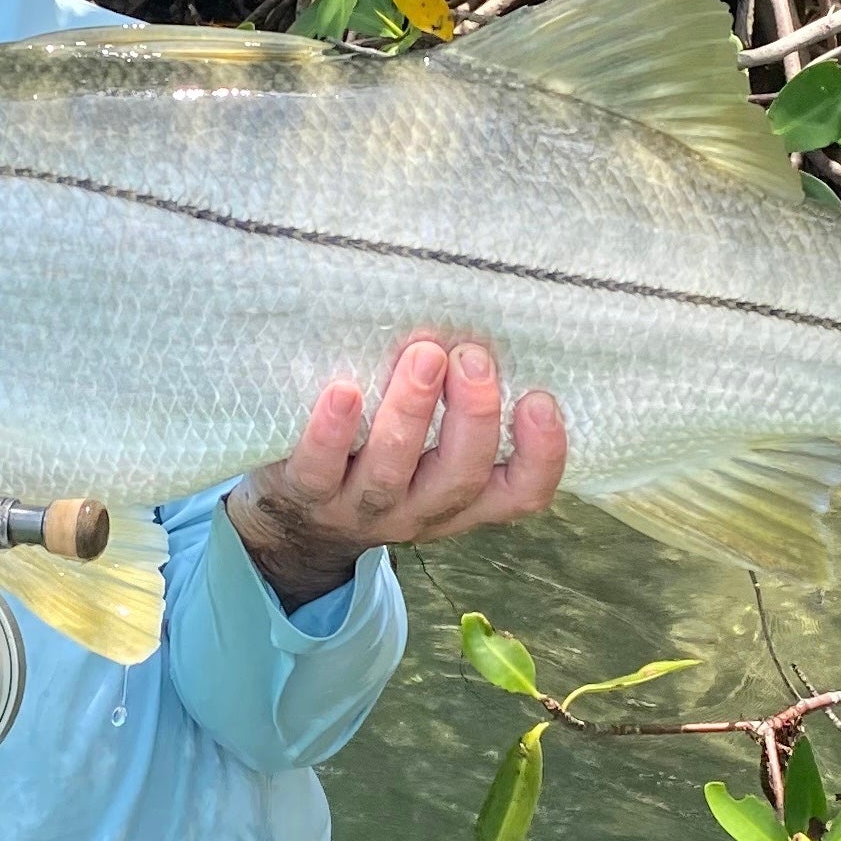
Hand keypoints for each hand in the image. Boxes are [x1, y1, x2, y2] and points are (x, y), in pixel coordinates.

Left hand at [228, 336, 567, 610]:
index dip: (541, 455)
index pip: (521, 493)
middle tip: (471, 357)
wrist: (299, 519)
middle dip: (473, 416)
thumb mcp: (432, 449)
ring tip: (423, 355)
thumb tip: (488, 320)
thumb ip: (461, 406)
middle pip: (459, 477)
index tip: (539, 398)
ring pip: (392, 471)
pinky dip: (332, 432)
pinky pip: (319, 470)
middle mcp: (420, 509)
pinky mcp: (307, 495)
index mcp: (463, 497)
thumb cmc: (382, 457)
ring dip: (410, 412)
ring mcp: (362, 508)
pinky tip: (343, 390)